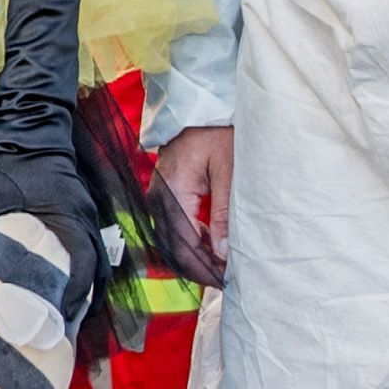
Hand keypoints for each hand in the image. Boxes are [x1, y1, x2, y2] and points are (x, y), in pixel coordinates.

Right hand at [154, 126, 235, 277]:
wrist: (201, 108)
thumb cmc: (217, 131)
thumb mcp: (228, 170)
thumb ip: (223, 213)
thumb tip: (221, 252)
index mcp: (173, 190)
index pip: (183, 243)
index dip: (202, 266)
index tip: (222, 280)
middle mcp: (160, 196)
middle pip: (172, 246)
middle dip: (197, 267)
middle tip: (223, 280)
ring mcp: (160, 195)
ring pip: (171, 239)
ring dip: (193, 256)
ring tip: (220, 267)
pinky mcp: (166, 193)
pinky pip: (173, 226)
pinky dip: (191, 241)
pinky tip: (210, 247)